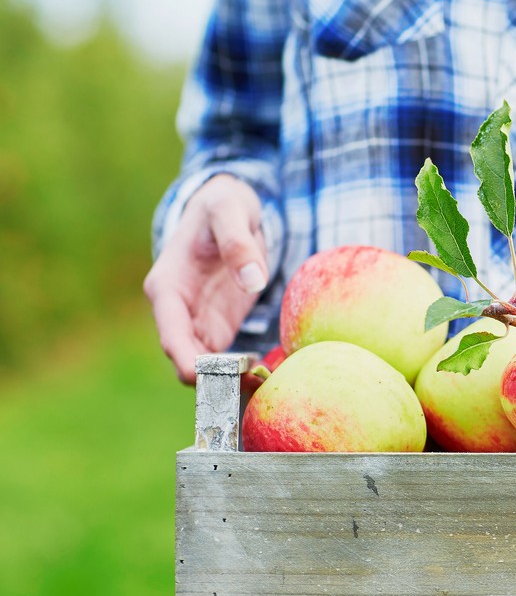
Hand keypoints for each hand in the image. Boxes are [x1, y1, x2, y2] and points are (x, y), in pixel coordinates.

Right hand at [143, 174, 267, 383]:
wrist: (227, 207)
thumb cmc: (223, 204)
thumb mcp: (230, 210)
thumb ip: (238, 242)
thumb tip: (253, 280)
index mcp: (168, 286)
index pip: (170, 332)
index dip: (186, 359)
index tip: (207, 378)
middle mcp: (177, 311)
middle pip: (185, 358)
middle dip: (211, 380)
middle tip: (247, 390)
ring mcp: (196, 323)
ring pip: (204, 367)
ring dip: (228, 384)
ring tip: (262, 390)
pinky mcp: (217, 328)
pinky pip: (224, 362)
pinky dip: (241, 375)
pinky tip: (267, 381)